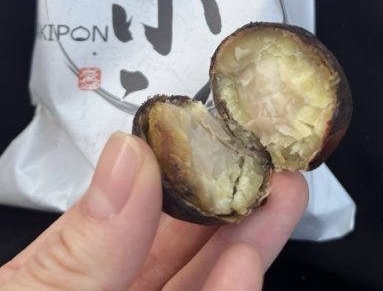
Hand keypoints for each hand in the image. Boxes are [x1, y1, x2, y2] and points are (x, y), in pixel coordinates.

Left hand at [0, 132, 307, 290]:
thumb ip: (80, 244)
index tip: (210, 139)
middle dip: (229, 204)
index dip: (176, 177)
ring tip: (277, 199)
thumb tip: (128, 155)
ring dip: (245, 246)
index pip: (131, 220)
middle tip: (267, 162)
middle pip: (180, 253)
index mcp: (72, 282)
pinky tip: (248, 266)